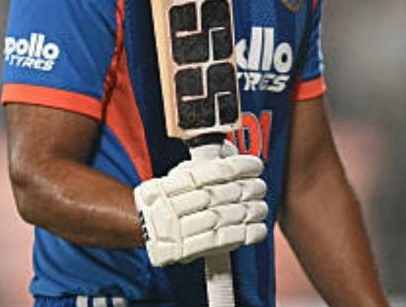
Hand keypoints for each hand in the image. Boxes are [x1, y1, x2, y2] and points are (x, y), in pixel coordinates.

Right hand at [133, 141, 267, 265]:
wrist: (144, 232)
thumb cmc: (164, 203)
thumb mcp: (172, 179)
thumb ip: (198, 168)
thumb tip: (230, 156)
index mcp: (167, 186)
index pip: (209, 173)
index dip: (237, 167)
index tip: (255, 165)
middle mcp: (170, 207)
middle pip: (217, 195)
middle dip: (246, 189)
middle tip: (261, 186)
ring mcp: (178, 230)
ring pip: (221, 217)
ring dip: (248, 212)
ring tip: (261, 207)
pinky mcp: (186, 250)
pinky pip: (219, 240)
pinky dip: (242, 234)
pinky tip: (257, 228)